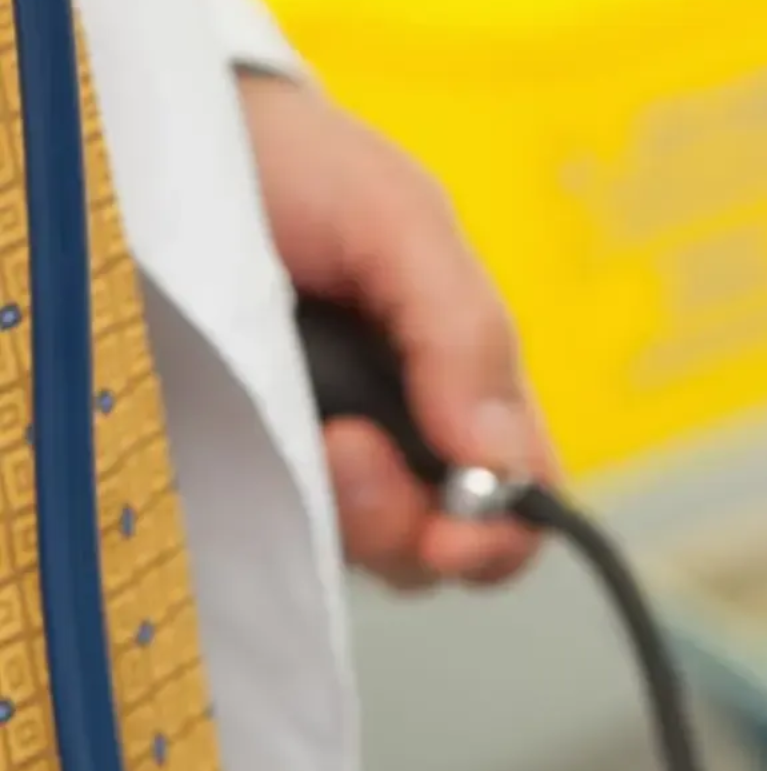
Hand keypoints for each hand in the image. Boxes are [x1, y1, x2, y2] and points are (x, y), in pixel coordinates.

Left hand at [238, 73, 557, 589]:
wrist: (170, 139)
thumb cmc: (298, 170)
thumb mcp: (398, 218)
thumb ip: (464, 329)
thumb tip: (502, 460)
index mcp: (461, 392)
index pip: (516, 499)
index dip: (499, 536)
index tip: (450, 537)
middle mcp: (402, 446)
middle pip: (438, 548)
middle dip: (400, 520)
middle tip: (344, 448)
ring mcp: (323, 473)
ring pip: (363, 555)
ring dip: (340, 513)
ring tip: (299, 427)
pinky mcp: (248, 486)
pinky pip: (280, 541)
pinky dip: (274, 510)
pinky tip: (249, 439)